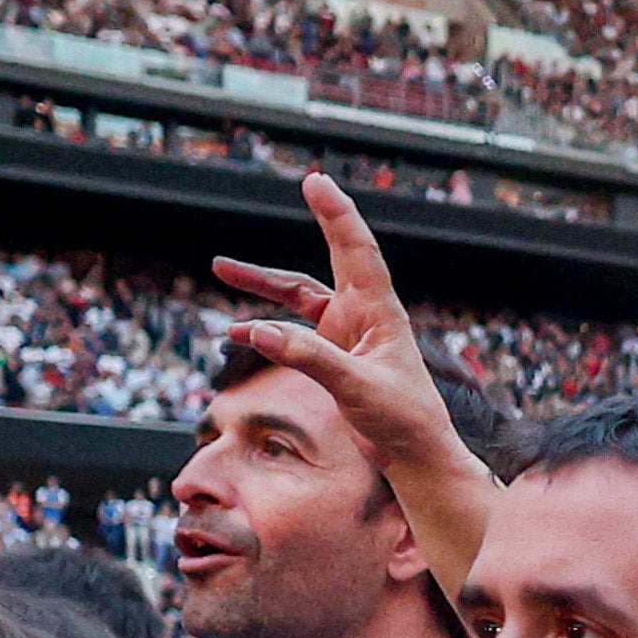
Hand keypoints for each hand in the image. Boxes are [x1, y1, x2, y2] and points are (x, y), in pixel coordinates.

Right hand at [213, 177, 468, 476]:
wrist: (416, 455)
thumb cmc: (402, 420)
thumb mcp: (356, 387)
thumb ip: (308, 358)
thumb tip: (256, 330)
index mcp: (378, 312)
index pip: (357, 251)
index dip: (338, 214)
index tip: (317, 181)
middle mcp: (363, 316)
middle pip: (331, 259)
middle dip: (318, 223)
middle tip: (306, 183)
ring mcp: (347, 336)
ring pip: (299, 298)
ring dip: (263, 285)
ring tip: (221, 269)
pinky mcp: (334, 358)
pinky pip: (292, 334)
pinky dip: (264, 329)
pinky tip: (235, 331)